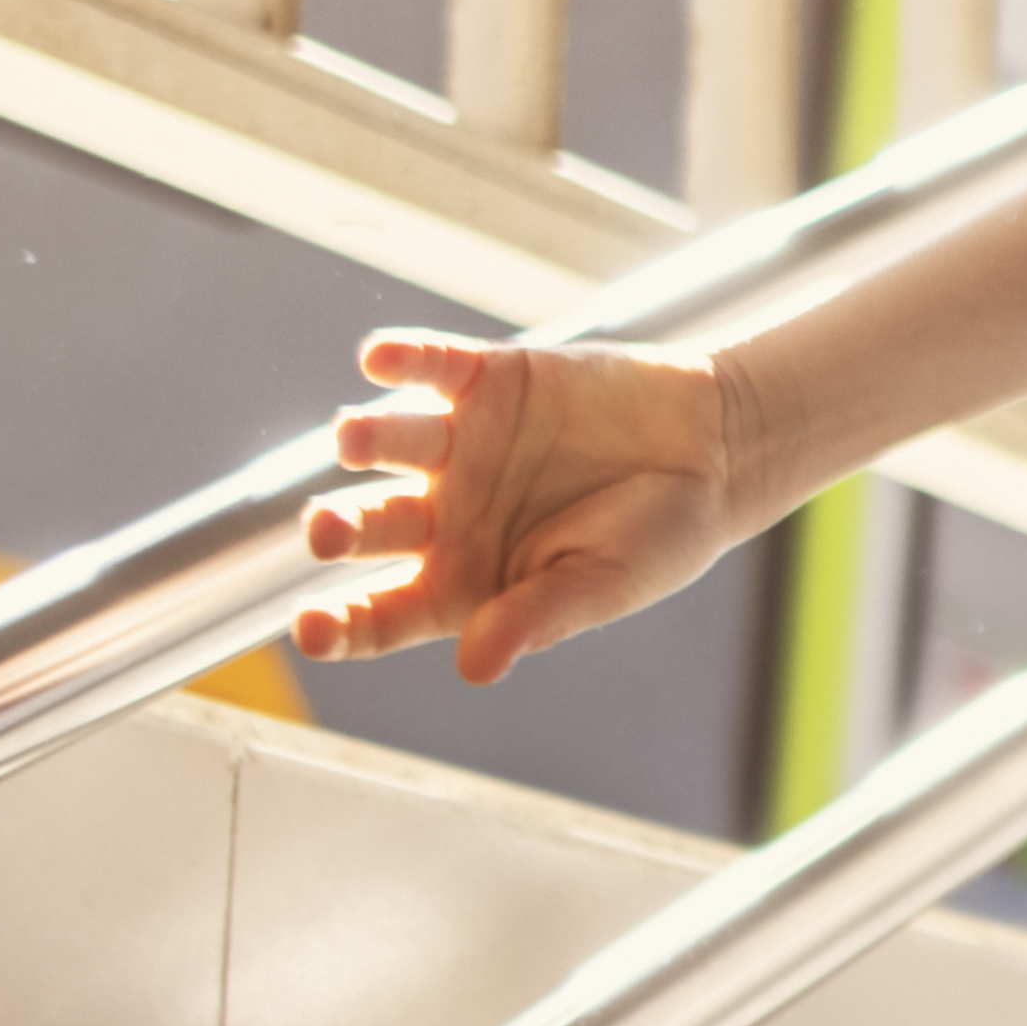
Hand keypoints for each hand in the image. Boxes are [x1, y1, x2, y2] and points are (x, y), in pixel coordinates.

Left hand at [298, 333, 745, 680]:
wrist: (716, 450)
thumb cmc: (657, 537)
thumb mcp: (603, 586)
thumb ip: (537, 618)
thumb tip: (476, 666)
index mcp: (464, 582)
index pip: (383, 612)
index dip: (341, 624)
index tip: (310, 630)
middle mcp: (446, 515)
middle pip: (372, 526)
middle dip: (342, 528)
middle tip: (325, 531)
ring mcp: (461, 445)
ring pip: (391, 443)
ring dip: (366, 439)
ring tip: (354, 440)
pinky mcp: (488, 381)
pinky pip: (431, 367)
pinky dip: (404, 359)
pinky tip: (379, 360)